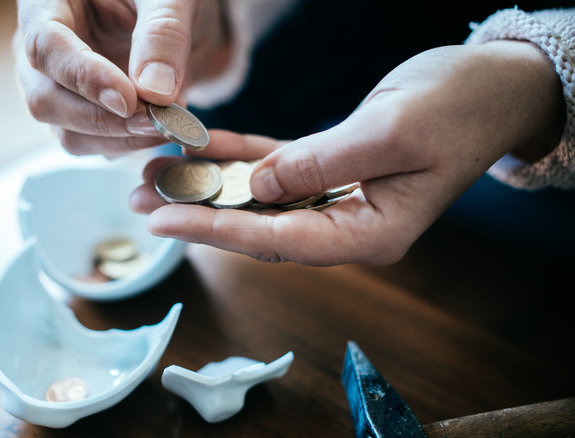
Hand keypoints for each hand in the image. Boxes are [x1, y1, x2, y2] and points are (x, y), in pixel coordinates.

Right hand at [14, 0, 230, 155]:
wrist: (180, 16)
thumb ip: (163, 32)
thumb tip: (153, 91)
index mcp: (48, 4)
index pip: (44, 47)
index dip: (84, 77)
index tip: (129, 99)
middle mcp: (44, 51)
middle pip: (46, 100)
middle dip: (104, 120)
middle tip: (160, 119)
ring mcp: (59, 88)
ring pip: (69, 134)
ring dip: (123, 139)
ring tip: (172, 118)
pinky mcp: (83, 117)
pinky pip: (97, 145)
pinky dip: (133, 144)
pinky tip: (165, 123)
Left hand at [131, 41, 563, 265]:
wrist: (495, 86)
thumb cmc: (460, 107)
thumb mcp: (393, 132)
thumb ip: (322, 163)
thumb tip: (258, 185)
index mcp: (371, 233)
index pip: (277, 240)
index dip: (215, 230)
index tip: (163, 219)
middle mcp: (348, 224)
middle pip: (258, 226)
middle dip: (198, 211)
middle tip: (139, 196)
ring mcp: (337, 198)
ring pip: (259, 198)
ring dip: (208, 183)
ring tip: (154, 173)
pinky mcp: (330, 167)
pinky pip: (273, 166)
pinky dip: (236, 156)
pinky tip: (198, 147)